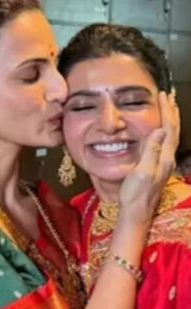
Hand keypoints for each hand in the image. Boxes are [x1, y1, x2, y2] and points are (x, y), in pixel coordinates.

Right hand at [118, 91, 178, 224]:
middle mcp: (168, 158)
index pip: (168, 128)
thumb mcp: (142, 171)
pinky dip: (164, 131)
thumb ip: (151, 150)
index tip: (162, 96)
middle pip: (173, 130)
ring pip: (170, 136)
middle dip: (171, 112)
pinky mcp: (158, 167)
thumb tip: (160, 130)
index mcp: (165, 157)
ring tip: (167, 109)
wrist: (137, 212)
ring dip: (169, 120)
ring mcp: (164, 163)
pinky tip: (159, 131)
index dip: (166, 111)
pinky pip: (165, 142)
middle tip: (168, 97)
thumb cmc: (136, 193)